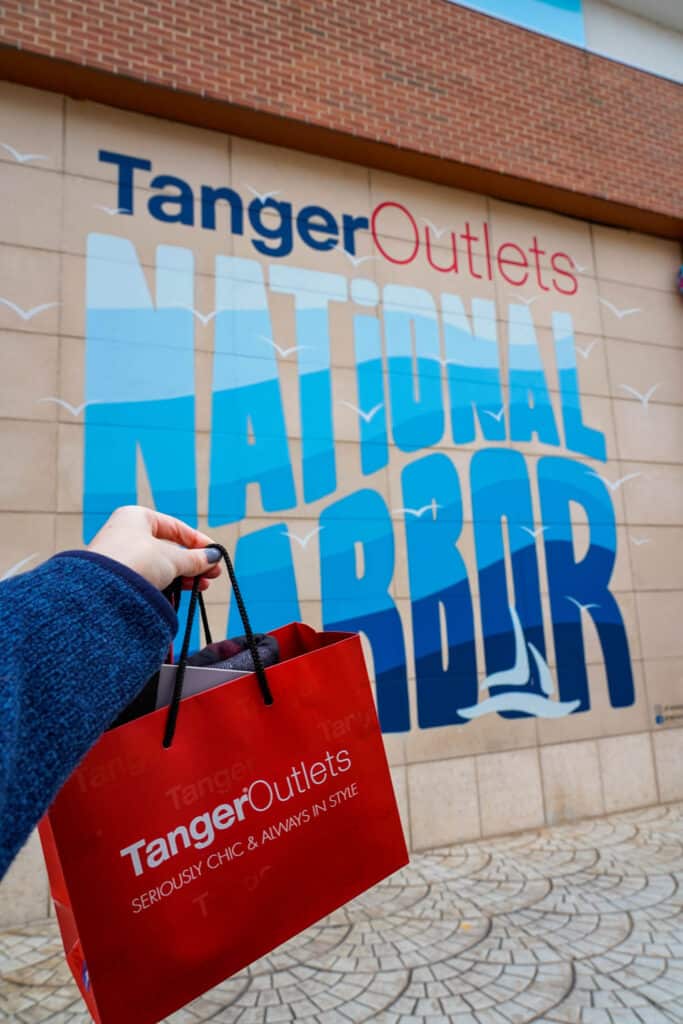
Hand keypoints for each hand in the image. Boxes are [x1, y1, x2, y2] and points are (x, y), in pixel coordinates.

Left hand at [87, 506, 220, 590]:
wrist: (100, 592)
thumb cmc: (135, 563)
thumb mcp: (173, 558)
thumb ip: (195, 558)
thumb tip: (213, 558)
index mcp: (137, 517)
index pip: (175, 527)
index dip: (199, 542)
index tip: (216, 556)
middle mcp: (126, 534)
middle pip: (168, 548)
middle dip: (192, 563)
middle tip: (211, 576)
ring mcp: (120, 557)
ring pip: (158, 565)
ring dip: (182, 576)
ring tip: (200, 588)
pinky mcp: (116, 579)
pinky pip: (146, 579)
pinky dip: (164, 586)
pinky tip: (177, 596)